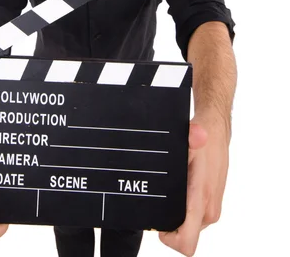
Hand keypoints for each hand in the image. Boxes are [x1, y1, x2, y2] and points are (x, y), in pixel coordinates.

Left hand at [159, 120, 228, 255]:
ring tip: (170, 191)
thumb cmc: (204, 137)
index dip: (169, 240)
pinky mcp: (211, 206)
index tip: (159, 223)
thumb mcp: (190, 139)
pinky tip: (178, 190)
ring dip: (177, 214)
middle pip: (184, 236)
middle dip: (169, 223)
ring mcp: (211, 210)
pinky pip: (193, 218)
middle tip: (161, 197)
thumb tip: (196, 135)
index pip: (187, 241)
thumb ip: (191, 139)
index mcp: (201, 198)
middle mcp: (208, 210)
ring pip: (188, 227)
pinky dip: (183, 209)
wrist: (216, 134)